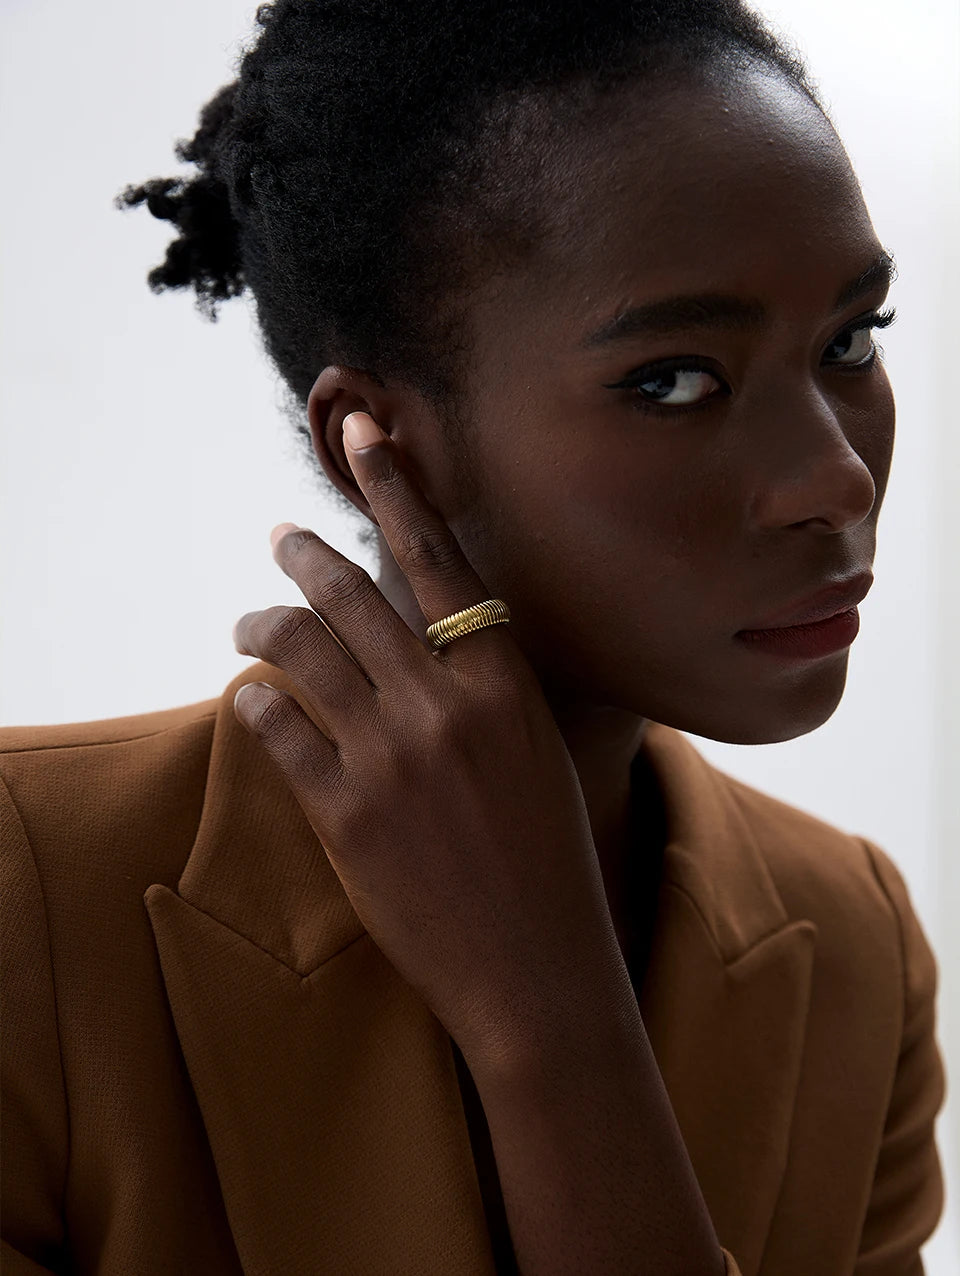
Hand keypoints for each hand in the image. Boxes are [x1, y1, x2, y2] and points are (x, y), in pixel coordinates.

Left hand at [231, 411, 629, 1073]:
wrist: (537, 969)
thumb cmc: (547, 859)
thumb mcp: (536, 751)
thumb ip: (482, 686)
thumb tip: (425, 633)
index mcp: (503, 683)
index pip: (438, 559)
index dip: (396, 487)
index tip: (361, 433)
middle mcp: (444, 706)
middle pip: (352, 594)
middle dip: (303, 554)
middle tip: (281, 537)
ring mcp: (390, 759)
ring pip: (301, 649)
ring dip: (263, 622)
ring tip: (248, 622)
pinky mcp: (344, 814)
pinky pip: (276, 727)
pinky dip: (254, 702)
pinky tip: (249, 698)